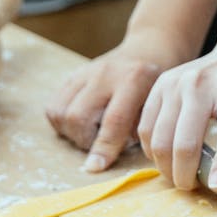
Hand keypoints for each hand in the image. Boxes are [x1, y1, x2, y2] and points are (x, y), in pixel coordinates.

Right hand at [46, 31, 188, 171]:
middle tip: (102, 143)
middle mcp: (106, 73)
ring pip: (59, 112)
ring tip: (93, 133)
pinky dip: (63, 122)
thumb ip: (143, 128)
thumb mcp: (162, 104)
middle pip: (77, 117)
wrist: (150, 48)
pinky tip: (83, 123)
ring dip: (72, 133)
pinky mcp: (73, 75)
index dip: (103, 148)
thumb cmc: (161, 85)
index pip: (114, 120)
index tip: (95, 168)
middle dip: (85, 140)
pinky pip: (54, 106)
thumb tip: (112, 154)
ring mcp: (86, 72)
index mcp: (135, 79)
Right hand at [137, 39, 216, 190]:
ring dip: (167, 167)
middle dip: (185, 174)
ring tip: (179, 176)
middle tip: (191, 187)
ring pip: (159, 139)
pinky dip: (152, 150)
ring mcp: (175, 82)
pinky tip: (166, 158)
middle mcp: (200, 82)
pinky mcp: (159, 85)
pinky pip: (146, 127)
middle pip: (185, 140)